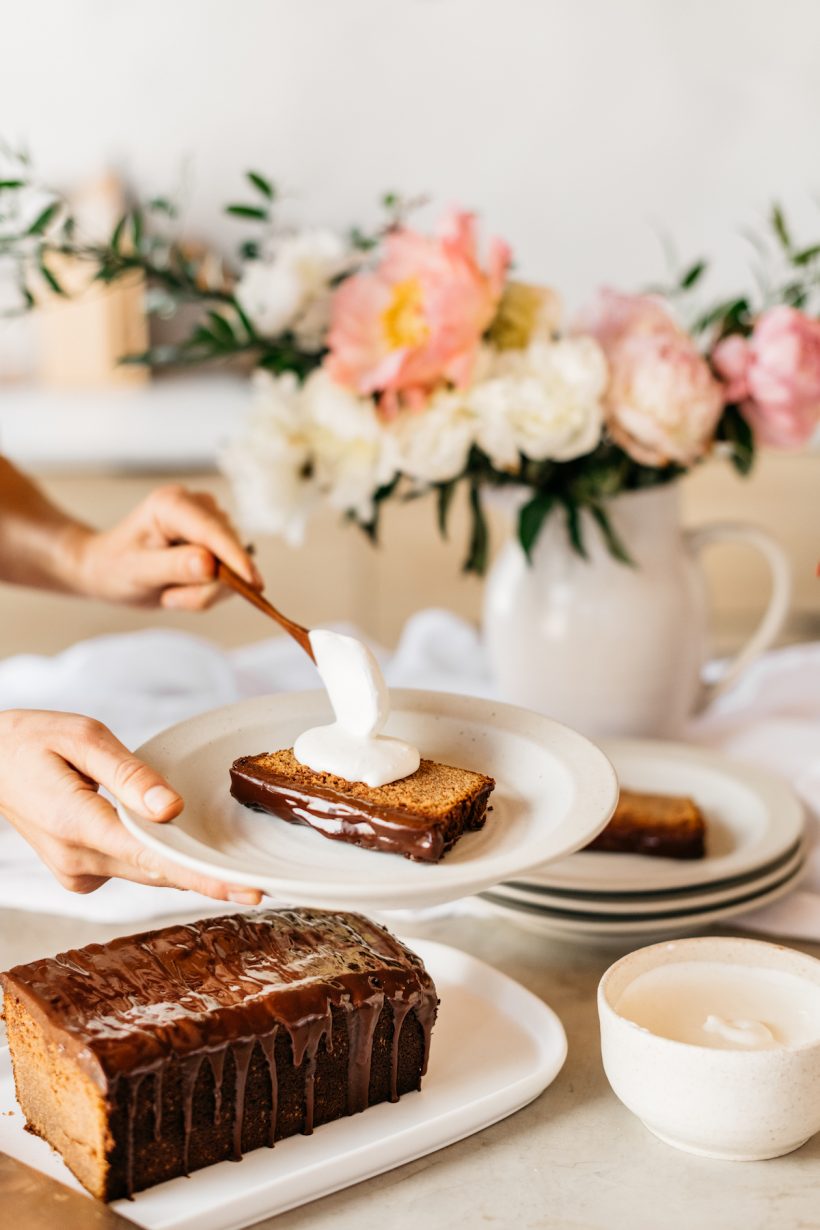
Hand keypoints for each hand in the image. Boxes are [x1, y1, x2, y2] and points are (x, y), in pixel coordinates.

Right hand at [0, 709, 262, 901]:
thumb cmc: (35, 740)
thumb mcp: (83, 737)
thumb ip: (129, 773)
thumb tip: (172, 809)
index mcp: (76, 823)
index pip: (152, 858)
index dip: (201, 876)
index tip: (245, 890)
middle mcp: (76, 860)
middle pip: (156, 873)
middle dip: (207, 878)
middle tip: (260, 886)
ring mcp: (76, 873)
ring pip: (144, 873)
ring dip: (184, 868)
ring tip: (232, 868)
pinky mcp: (79, 873)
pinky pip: (130, 868)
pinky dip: (156, 859)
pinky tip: (178, 844)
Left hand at [70, 484, 262, 609]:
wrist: (107, 567)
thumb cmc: (114, 567)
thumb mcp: (137, 571)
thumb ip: (173, 567)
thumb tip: (210, 565)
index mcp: (171, 504)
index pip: (212, 531)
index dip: (234, 557)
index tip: (253, 582)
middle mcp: (194, 504)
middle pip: (226, 550)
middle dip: (208, 585)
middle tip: (171, 599)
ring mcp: (209, 519)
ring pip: (232, 563)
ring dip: (206, 589)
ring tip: (171, 592)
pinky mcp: (216, 537)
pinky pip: (230, 571)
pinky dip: (209, 589)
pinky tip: (182, 587)